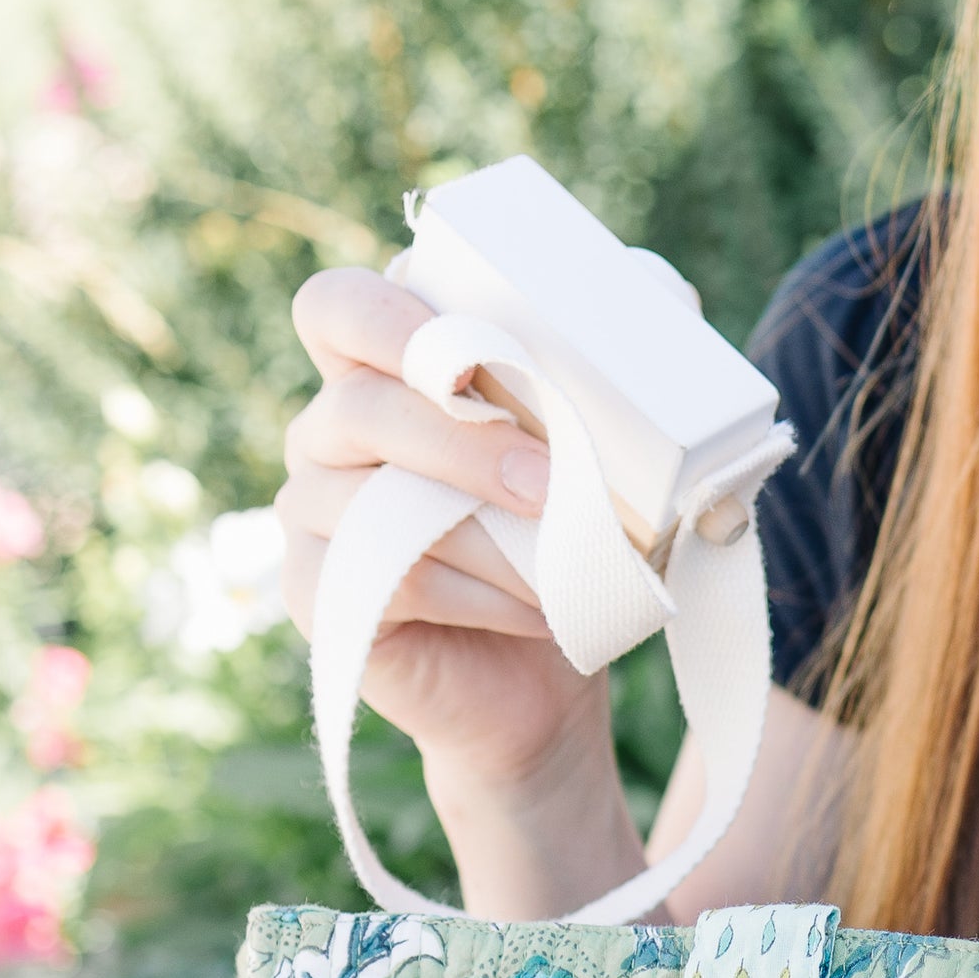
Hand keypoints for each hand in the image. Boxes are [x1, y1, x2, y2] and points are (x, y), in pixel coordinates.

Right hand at [278, 267, 633, 873]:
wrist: (539, 686)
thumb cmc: (561, 552)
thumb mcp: (596, 460)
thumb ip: (607, 375)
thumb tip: (666, 291)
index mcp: (380, 375)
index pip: (343, 308)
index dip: (394, 317)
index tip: (482, 347)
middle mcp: (328, 434)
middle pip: (360, 403)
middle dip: (463, 440)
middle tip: (551, 480)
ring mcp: (312, 515)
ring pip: (376, 502)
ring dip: (488, 534)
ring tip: (562, 565)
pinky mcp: (320, 597)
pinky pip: (391, 581)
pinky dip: (478, 596)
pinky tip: (535, 610)